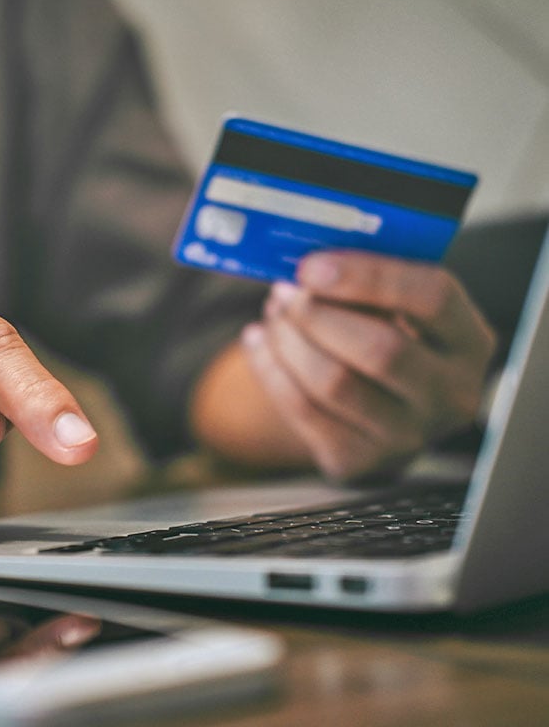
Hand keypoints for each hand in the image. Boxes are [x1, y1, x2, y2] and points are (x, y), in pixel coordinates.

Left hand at [241, 251, 495, 479]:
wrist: (377, 410)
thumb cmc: (384, 338)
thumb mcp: (395, 310)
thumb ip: (366, 285)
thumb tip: (307, 268)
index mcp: (469, 342)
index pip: (432, 299)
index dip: (367, 277)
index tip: (312, 265)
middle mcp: (450, 395)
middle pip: (381, 350)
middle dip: (318, 315)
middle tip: (284, 292)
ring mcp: (406, 437)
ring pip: (334, 383)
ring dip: (289, 341)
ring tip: (273, 315)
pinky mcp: (358, 460)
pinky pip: (302, 410)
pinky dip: (269, 368)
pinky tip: (258, 342)